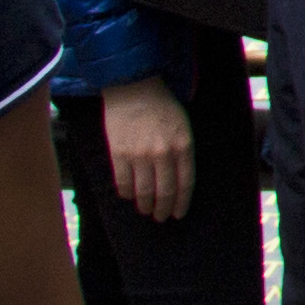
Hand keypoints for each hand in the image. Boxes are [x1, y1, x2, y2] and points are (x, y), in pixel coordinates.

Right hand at [97, 74, 193, 222]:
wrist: (134, 87)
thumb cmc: (162, 106)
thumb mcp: (183, 126)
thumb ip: (182, 151)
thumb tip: (178, 179)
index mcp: (183, 146)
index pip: (185, 184)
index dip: (181, 202)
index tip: (178, 213)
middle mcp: (162, 154)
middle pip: (164, 192)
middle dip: (163, 209)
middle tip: (161, 217)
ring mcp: (139, 156)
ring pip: (143, 192)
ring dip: (145, 206)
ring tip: (146, 211)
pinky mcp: (119, 154)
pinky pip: (123, 183)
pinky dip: (127, 194)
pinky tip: (130, 196)